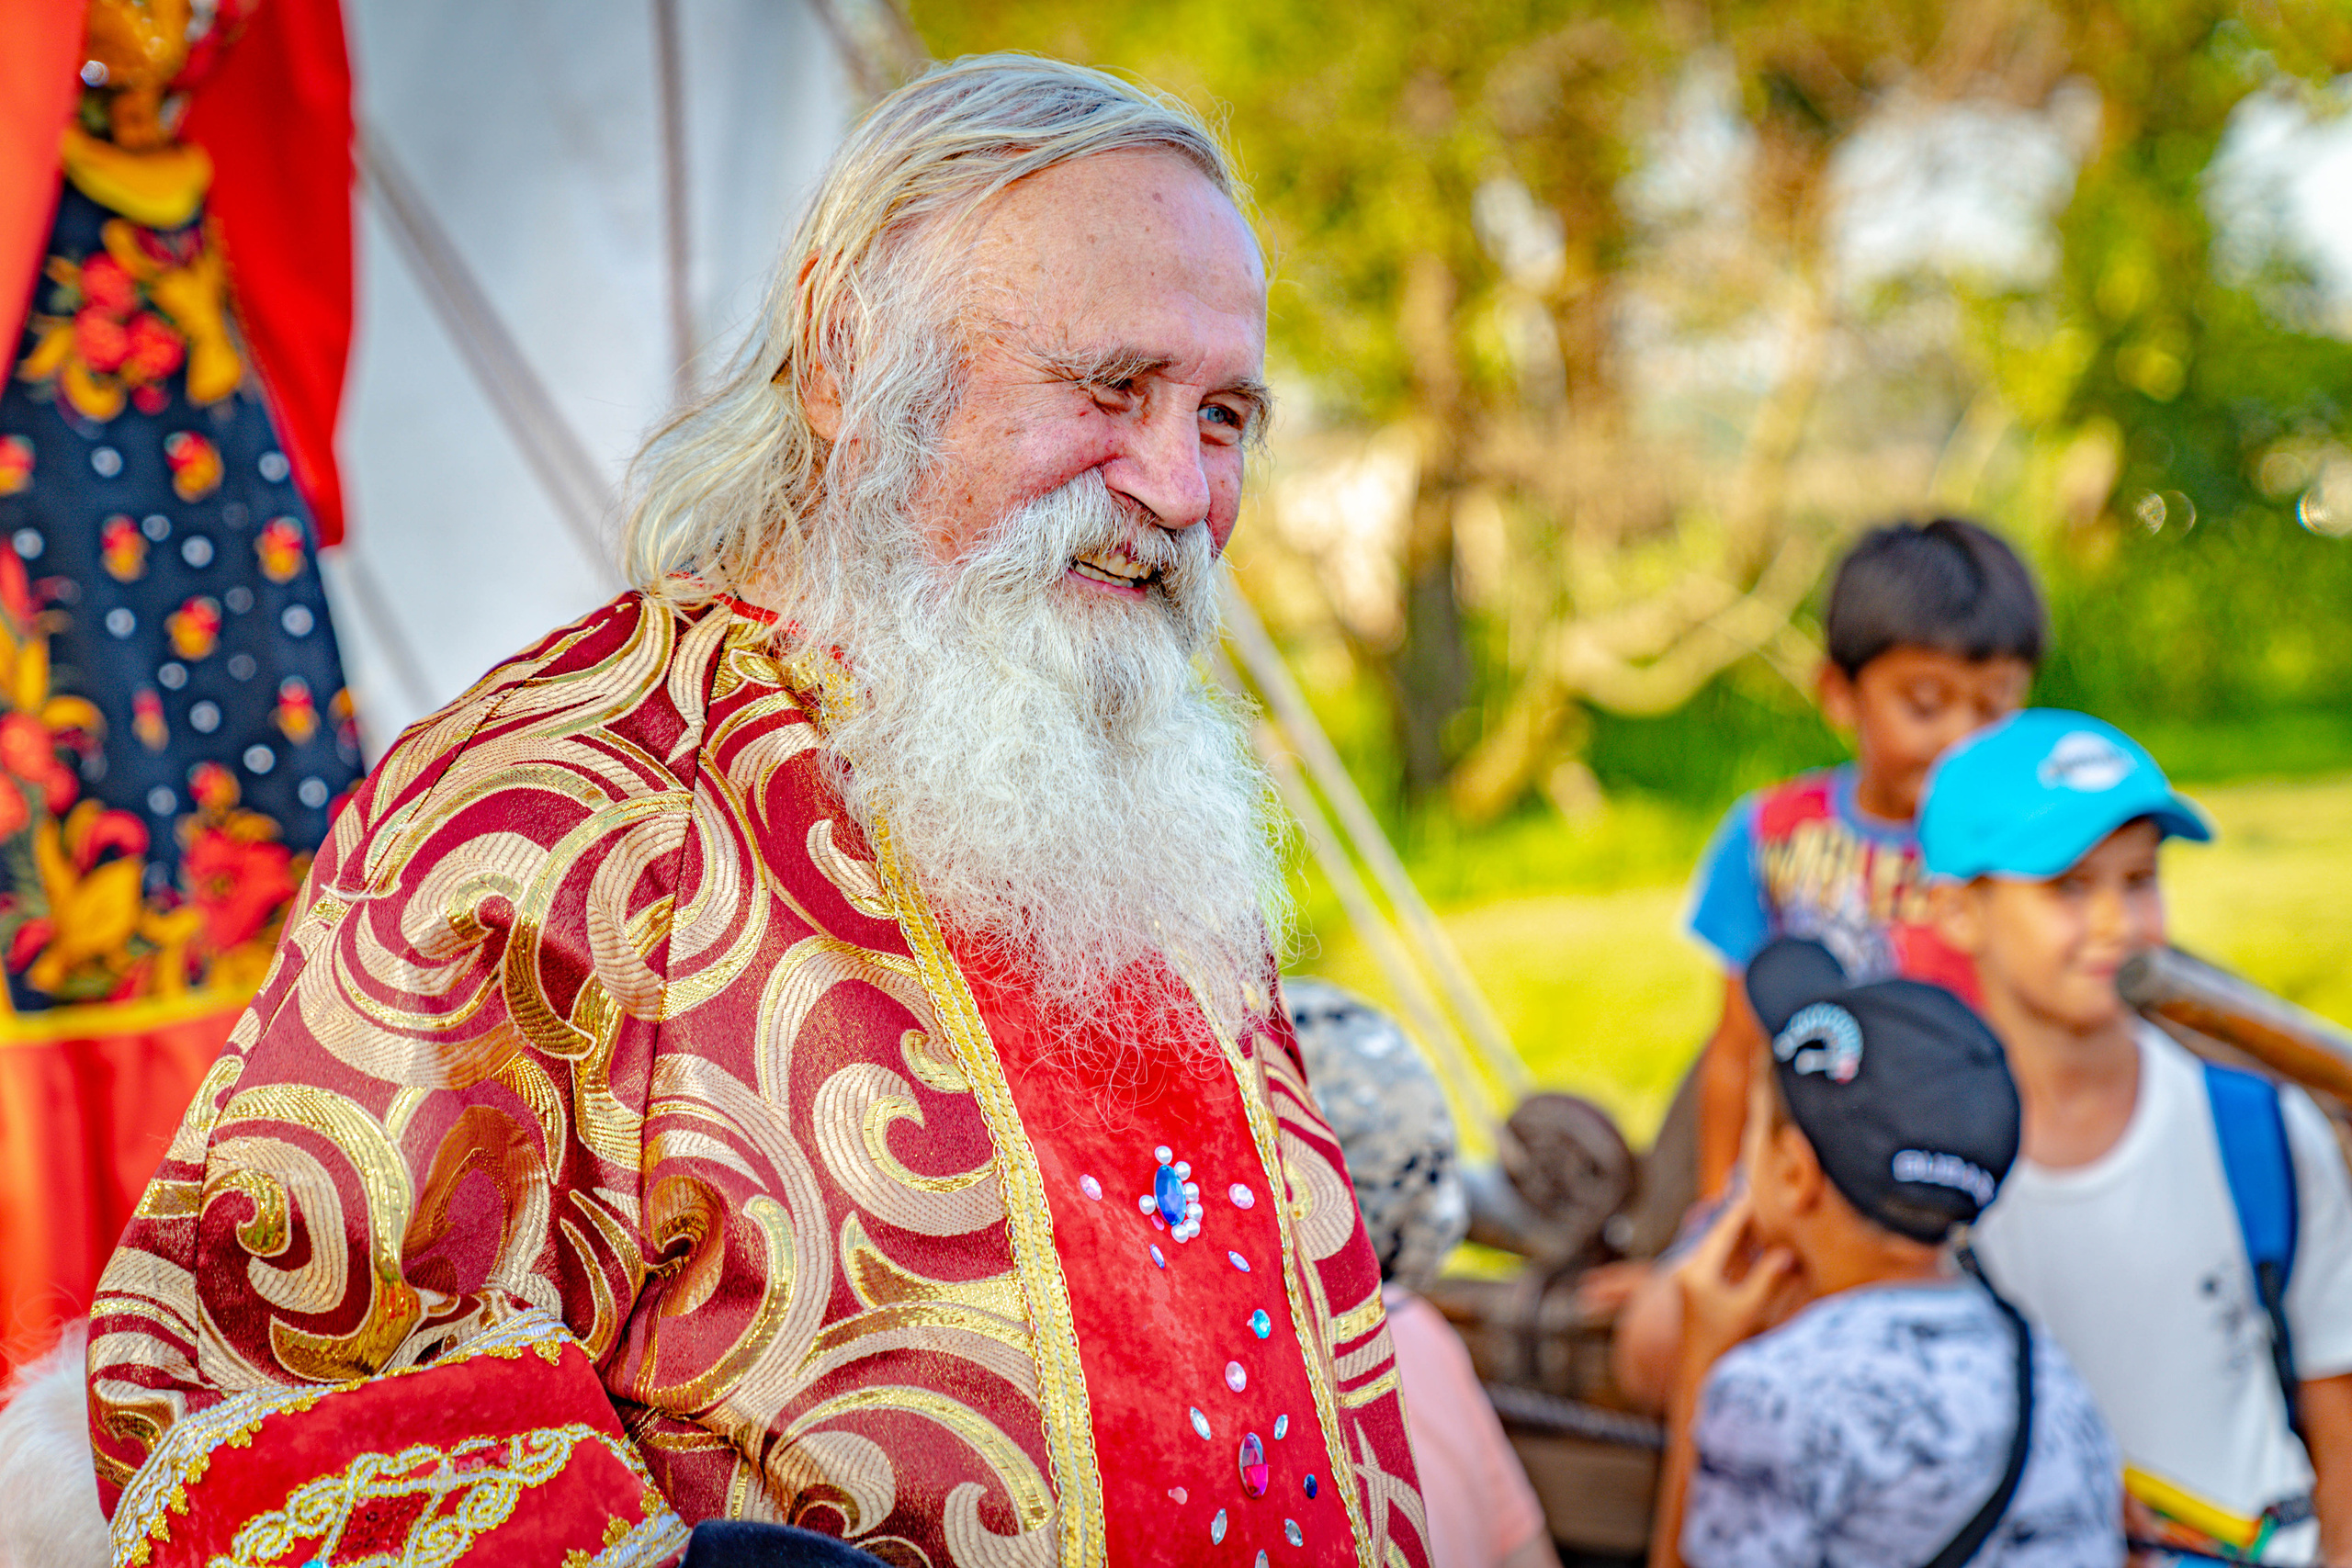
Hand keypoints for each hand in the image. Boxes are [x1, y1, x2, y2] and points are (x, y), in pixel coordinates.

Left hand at [1671, 1194, 1796, 1371]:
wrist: (1699, 1375)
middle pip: (1720, 1233)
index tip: (1757, 1185)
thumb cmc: (1725, 1346)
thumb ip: (1768, 1280)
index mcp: (1698, 1271)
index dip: (1743, 1208)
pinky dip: (1738, 1247)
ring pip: (1720, 1245)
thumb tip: (1787, 1252)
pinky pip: (1720, 1259)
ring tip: (1763, 1208)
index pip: (1724, 1231)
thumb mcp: (1749, 1311)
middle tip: (1762, 1188)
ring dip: (1741, 1230)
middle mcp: (1690, 1270)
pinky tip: (1755, 1239)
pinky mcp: (1698, 1288)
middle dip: (1742, 1214)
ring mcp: (1692, 1278)